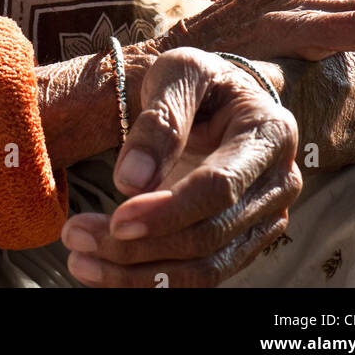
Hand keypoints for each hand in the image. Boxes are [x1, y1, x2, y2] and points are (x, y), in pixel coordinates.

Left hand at [62, 46, 300, 287]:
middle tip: (76, 239)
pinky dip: (153, 281)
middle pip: (210, 236)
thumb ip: (160, 120)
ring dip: (139, 275)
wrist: (221, 98)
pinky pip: (200, 275)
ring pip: (205, 268)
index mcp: (269, 134)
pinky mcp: (244, 243)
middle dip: (140, 247)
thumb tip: (130, 182)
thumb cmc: (199, 80)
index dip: (169, 211)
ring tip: (81, 260)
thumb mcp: (179, 73)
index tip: (116, 221)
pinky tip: (105, 271)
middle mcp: (278, 184)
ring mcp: (265, 219)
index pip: (221, 187)